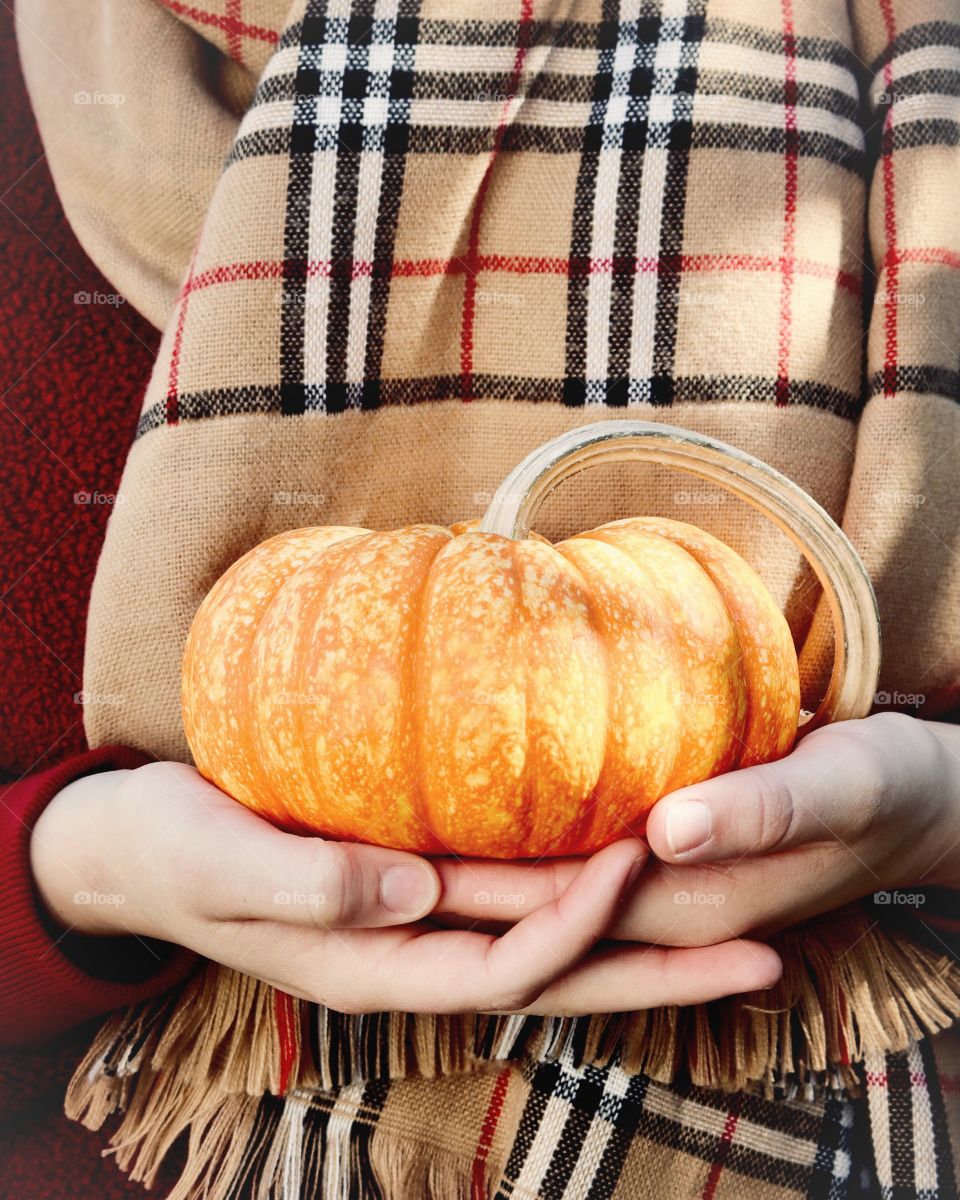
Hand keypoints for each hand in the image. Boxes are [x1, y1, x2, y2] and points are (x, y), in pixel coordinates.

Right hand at [29, 762, 780, 1013]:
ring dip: (636, 929)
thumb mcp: (223, 867)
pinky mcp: (421, 873)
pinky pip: (515, 886)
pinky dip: (579, 880)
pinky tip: (630, 856)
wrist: (143, 841)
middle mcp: (415, 950)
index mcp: (373, 965)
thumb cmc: (174, 850)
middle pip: (558, 974)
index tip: (631, 858)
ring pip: (548, 932)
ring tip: (733, 912)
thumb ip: (312, 885)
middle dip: (657, 972)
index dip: (570, 926)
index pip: (501, 968)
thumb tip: (417, 894)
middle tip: (763, 954)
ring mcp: (422, 916)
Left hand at [431, 713, 959, 948]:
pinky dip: (525, 850)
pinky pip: (576, 870)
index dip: (466, 883)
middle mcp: (661, 913)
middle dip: (445, 884)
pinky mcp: (667, 868)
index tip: (388, 848)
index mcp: (688, 906)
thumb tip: (669, 829)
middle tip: (359, 840)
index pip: (549, 909)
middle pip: (529, 912)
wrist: (920, 802)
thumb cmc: (888, 788)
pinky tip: (484, 811)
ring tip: (394, 830)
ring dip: (477, 869)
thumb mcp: (839, 785)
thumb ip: (761, 812)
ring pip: (545, 897)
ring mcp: (663, 897)